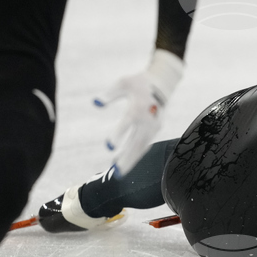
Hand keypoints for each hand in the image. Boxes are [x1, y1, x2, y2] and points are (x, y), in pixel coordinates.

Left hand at [95, 49, 182, 174]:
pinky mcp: (156, 130)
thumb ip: (109, 94)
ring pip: (141, 147)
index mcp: (138, 107)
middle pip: (136, 141)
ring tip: (118, 173)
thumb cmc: (138, 83)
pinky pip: (145, 145)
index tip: (108, 146)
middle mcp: (147, 119)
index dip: (118, 134)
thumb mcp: (123, 83)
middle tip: (115, 171)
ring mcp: (153, 126)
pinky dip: (136, 155)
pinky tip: (124, 163)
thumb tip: (95, 103)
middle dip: (126, 157)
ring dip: (130, 161)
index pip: (127, 123)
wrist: (161, 83)